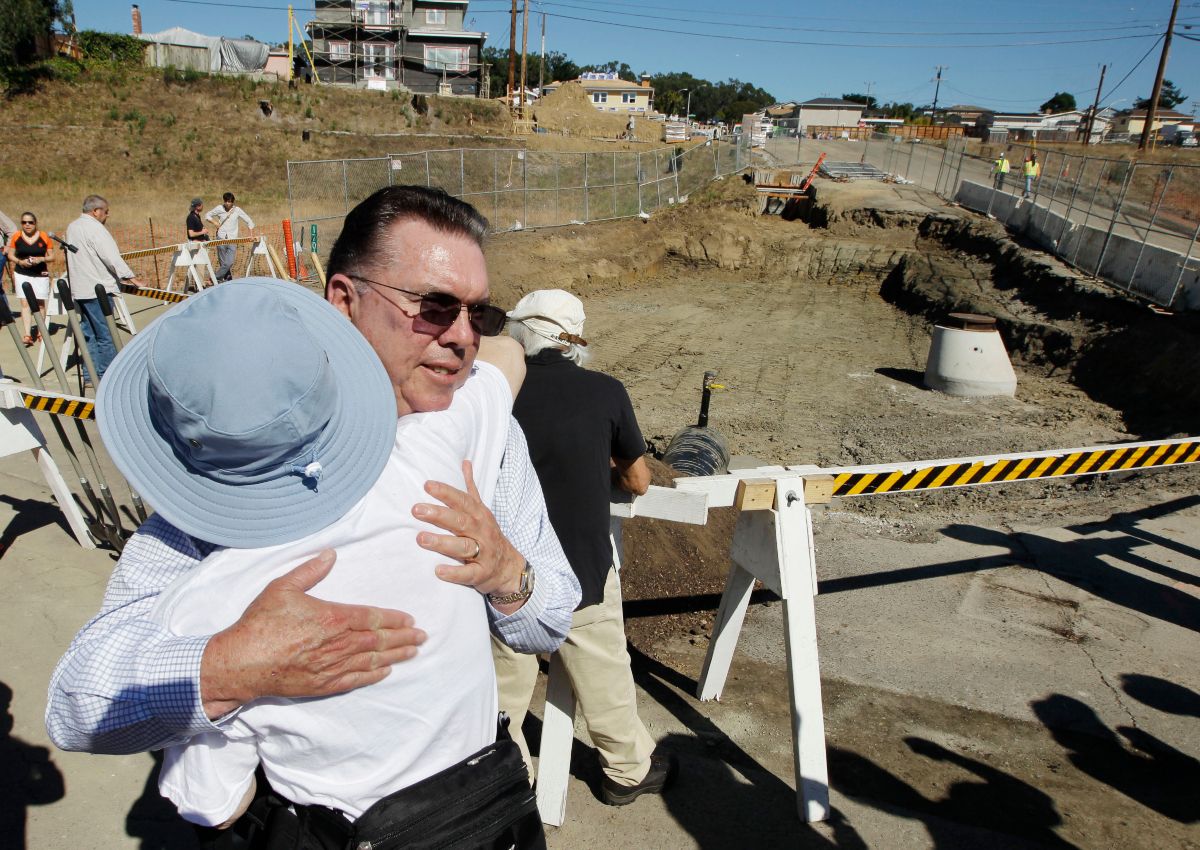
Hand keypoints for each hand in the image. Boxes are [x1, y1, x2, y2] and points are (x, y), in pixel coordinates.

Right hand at [199, 550, 426, 718]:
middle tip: (423, 637)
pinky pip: (355, 680)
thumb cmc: (261, 622)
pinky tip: (386, 671)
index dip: (393, 619)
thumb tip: (331, 555)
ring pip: (371, 660)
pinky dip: (373, 675)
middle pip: (378, 640)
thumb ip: (310, 571)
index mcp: (332, 617)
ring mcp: (331, 666)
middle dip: (403, 637)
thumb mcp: (283, 587)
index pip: (372, 617)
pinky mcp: (322, 684)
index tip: (409, 619)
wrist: (242, 661)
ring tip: (413, 652)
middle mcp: (338, 643)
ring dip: (395, 655)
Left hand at [413, 460, 526, 610]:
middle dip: (439, 515)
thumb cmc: (488, 536)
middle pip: (460, 521)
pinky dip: (454, 573)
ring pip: (464, 546)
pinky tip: (438, 570)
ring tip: (421, 538)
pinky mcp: (481, 573)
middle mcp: (482, 532)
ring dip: (442, 542)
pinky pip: (469, 574)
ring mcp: (483, 553)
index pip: (462, 500)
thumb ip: (471, 488)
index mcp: (479, 515)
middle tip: (416, 510)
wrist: (509, 567)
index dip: (446, 492)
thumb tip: (465, 462)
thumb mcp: (482, 510)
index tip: (427, 485)